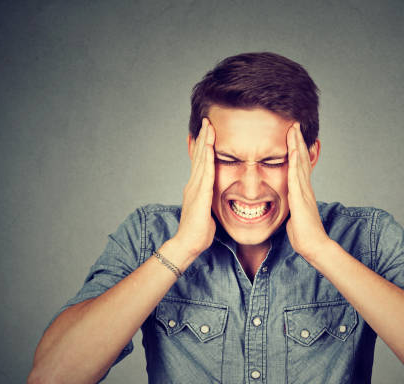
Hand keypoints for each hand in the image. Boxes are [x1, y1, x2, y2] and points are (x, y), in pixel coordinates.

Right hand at [173, 118, 215, 257]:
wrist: (187, 244)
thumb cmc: (198, 232)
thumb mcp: (206, 211)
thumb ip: (210, 201)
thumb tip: (217, 198)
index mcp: (195, 188)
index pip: (199, 162)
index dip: (202, 146)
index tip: (206, 132)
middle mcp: (192, 184)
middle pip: (198, 156)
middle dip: (203, 137)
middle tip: (206, 120)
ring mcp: (194, 189)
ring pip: (200, 160)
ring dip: (205, 142)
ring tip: (208, 126)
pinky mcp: (199, 195)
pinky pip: (205, 173)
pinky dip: (207, 158)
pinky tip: (209, 147)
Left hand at [285, 123, 328, 260]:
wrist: (314, 246)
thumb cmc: (304, 235)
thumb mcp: (294, 217)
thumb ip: (292, 208)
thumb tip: (288, 207)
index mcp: (303, 192)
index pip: (300, 166)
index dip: (297, 150)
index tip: (293, 136)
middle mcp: (305, 188)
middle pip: (302, 159)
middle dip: (297, 141)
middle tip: (294, 124)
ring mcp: (304, 192)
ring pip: (300, 163)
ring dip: (296, 145)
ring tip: (293, 128)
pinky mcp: (300, 198)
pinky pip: (296, 177)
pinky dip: (295, 162)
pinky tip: (294, 149)